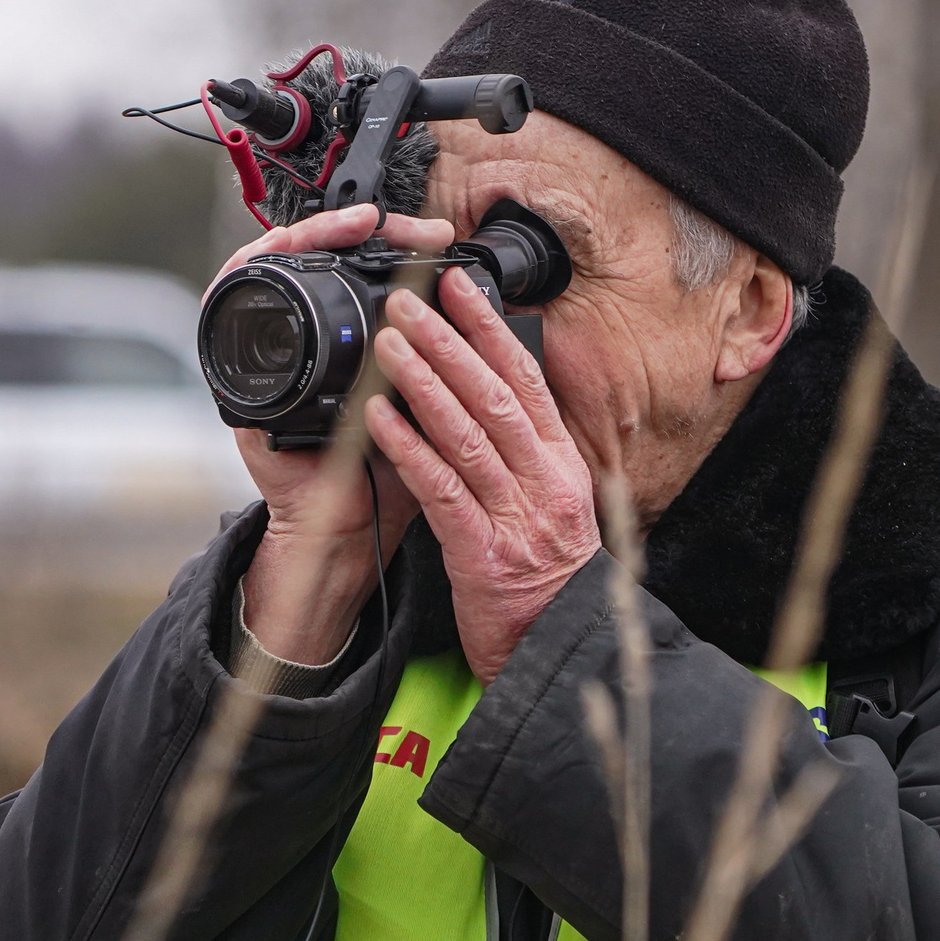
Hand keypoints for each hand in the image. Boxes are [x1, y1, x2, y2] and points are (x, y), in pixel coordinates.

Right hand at [224, 203, 455, 666]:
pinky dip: (256, 275)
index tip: (431, 232)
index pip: (356, 267)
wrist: (351, 526)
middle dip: (344, 227)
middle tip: (382, 218)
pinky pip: (232, 313)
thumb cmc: (392, 465)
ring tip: (344, 225)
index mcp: (347, 341)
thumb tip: (477, 293)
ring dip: (305, 239)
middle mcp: (304, 341)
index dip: (388, 240)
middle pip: (310, 257)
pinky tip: (281, 253)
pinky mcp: (239, 376)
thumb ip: (438, 350)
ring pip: (269, 269)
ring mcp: (266, 355)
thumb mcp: (424, 395)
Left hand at [366, 267, 598, 680]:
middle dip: (449, 340)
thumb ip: (528, 458)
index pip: (527, 381)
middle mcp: (544, 482)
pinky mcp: (481, 552)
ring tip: (388, 341)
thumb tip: (493, 399)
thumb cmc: (549, 584)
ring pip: (467, 433)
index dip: (492, 329)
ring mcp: (516, 516)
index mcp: (562, 465)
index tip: (462, 286)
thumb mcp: (553, 509)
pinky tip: (378, 418)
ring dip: (423, 381)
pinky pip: (441, 489)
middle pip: (494, 395)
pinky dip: (408, 447)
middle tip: (408, 299)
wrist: (560, 654)